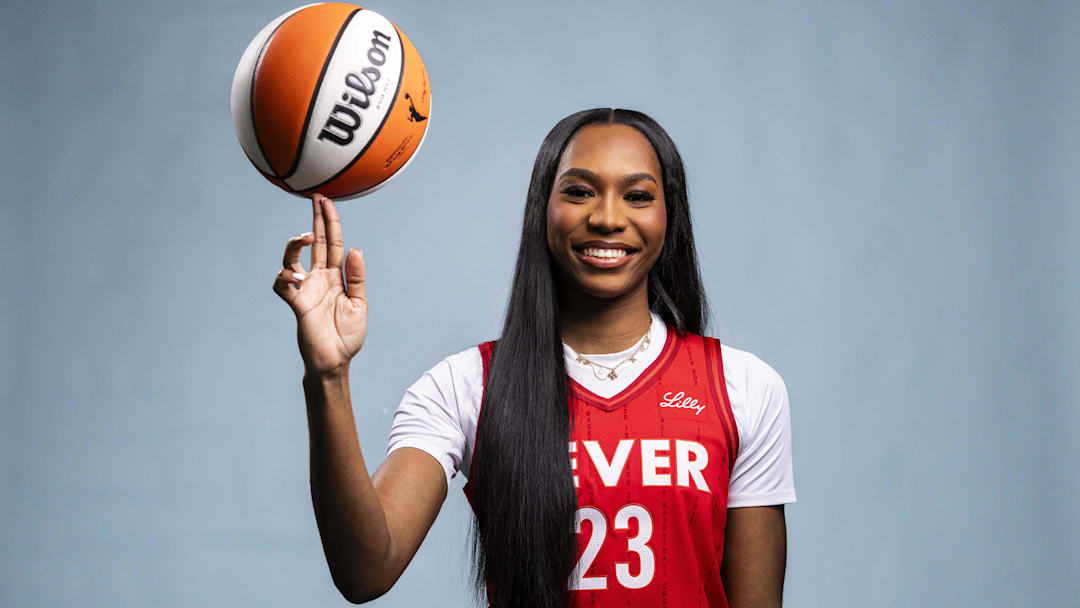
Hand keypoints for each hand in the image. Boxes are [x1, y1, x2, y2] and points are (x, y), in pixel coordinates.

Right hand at [272, 193, 366, 376]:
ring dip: (296, 245)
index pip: (333, 243)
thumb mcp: (359, 304)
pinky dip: (285, 276)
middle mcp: (318, 279)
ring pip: (292, 258)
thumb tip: (356, 249)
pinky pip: (282, 284)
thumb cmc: (347, 336)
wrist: (335, 361)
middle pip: (314, 243)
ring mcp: (305, 290)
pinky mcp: (296, 304)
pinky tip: (295, 277)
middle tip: (316, 198)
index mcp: (336, 277)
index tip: (326, 201)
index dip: (330, 222)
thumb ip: (356, 278)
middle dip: (315, 220)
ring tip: (306, 238)